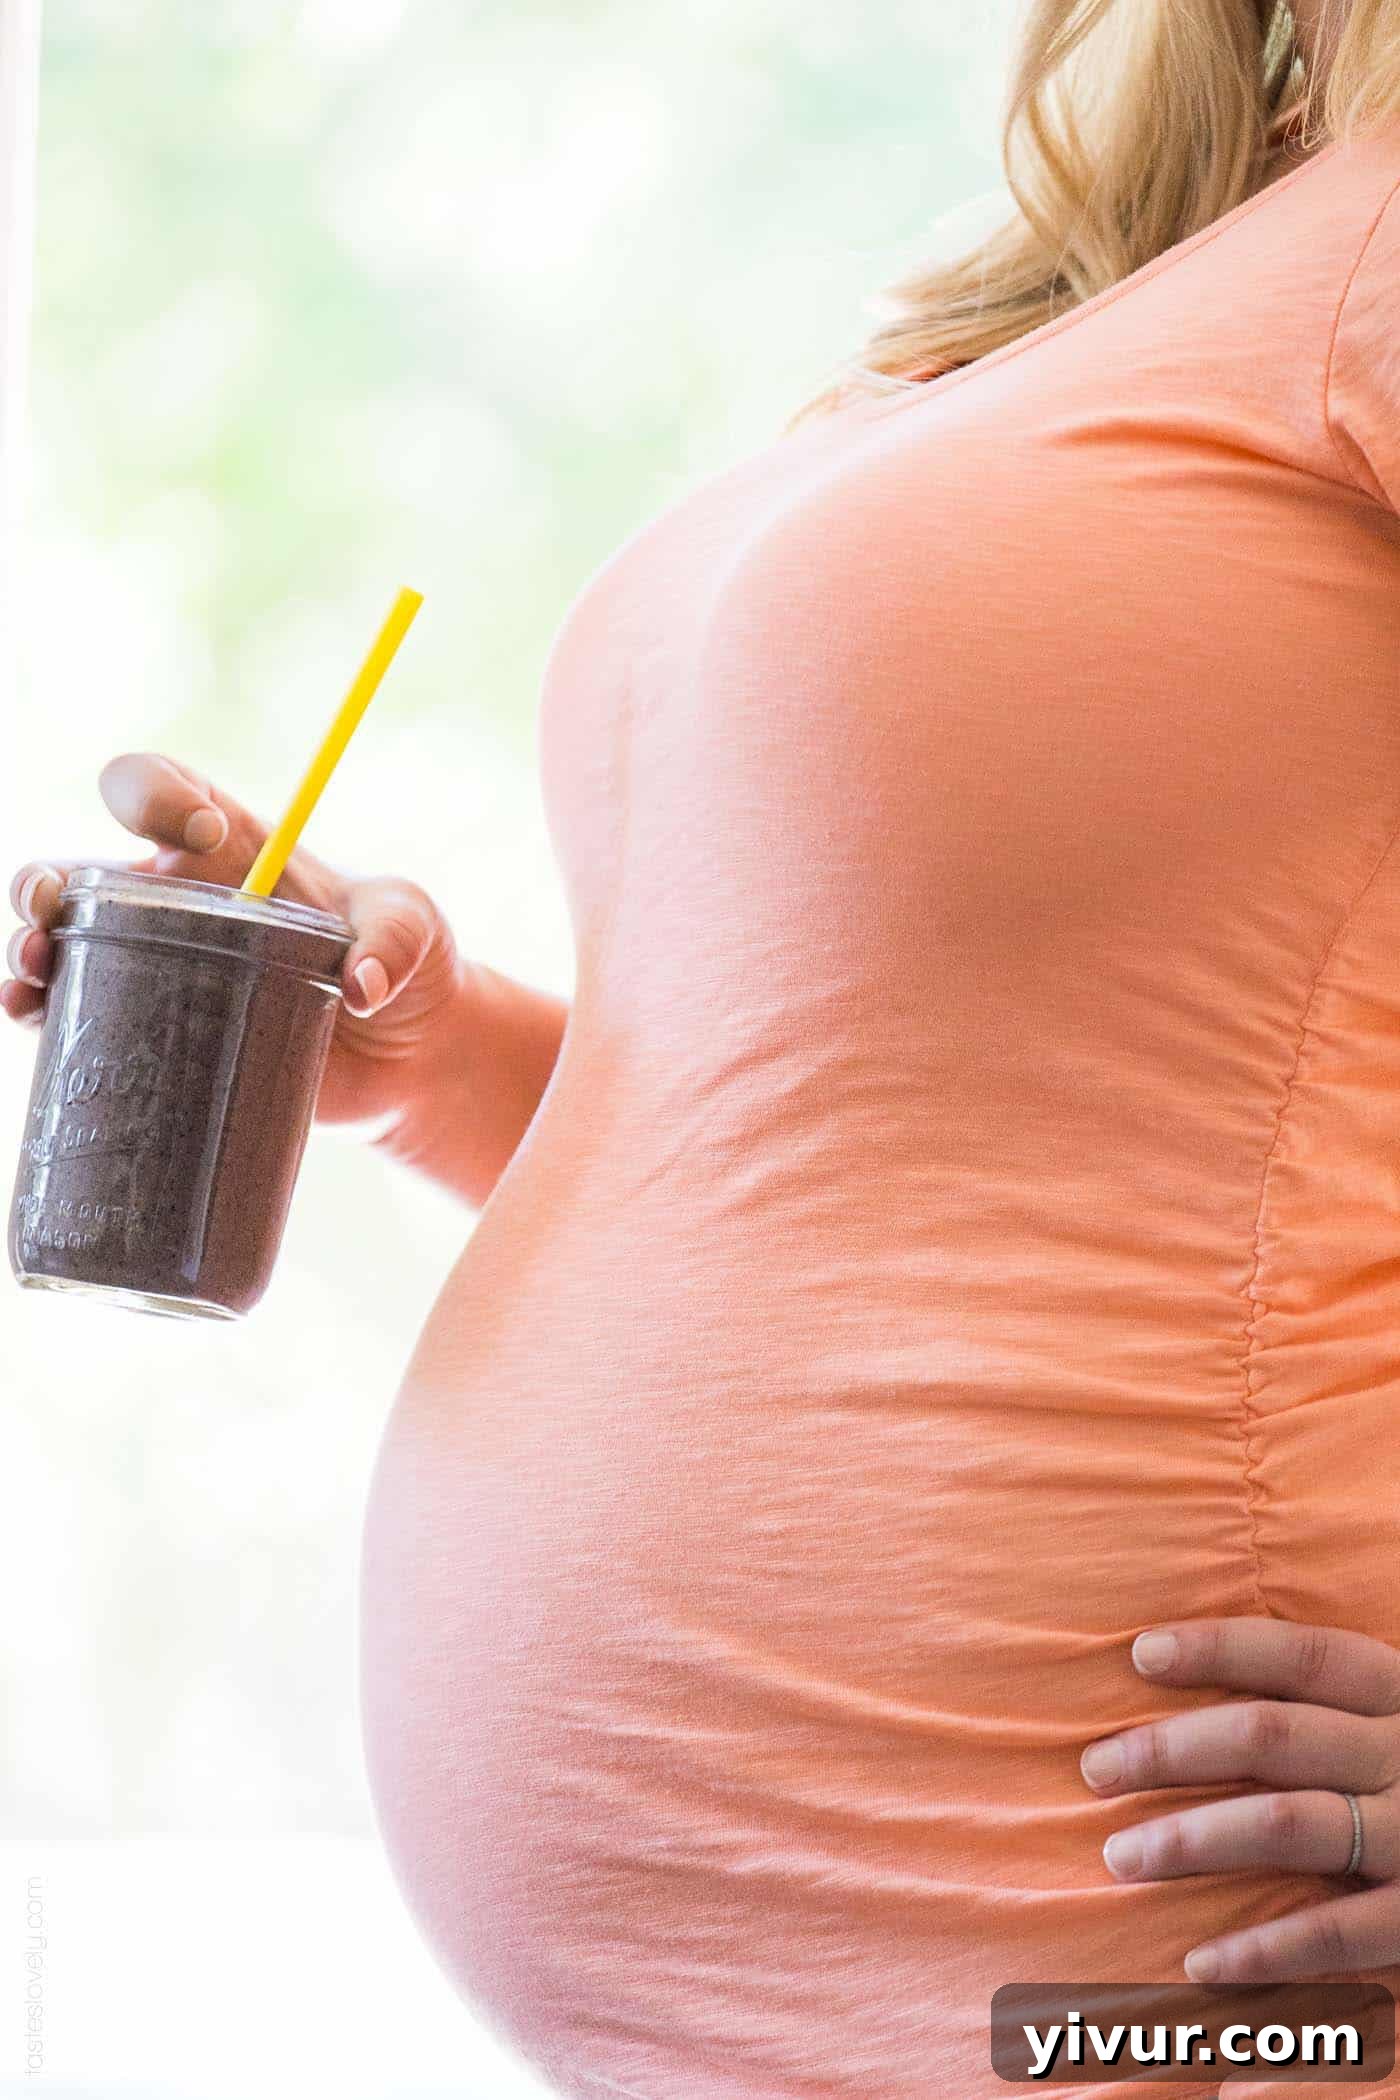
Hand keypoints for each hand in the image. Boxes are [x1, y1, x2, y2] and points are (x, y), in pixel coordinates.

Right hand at [1, 751, 464, 1129]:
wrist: (408, 1055)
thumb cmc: (407, 967)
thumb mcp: (414, 931)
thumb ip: (394, 938)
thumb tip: (360, 985)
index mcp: (232, 851)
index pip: (167, 790)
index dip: (160, 795)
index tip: (203, 833)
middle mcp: (178, 902)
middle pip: (83, 869)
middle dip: (49, 878)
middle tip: (52, 905)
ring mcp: (159, 968)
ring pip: (64, 941)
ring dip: (31, 945)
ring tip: (32, 964)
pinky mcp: (159, 1033)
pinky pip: (79, 1014)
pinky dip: (40, 1008)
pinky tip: (29, 1011)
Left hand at [1081, 1616, 1399, 1986]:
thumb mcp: (1396, 1724)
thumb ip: (1328, 1710)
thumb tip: (1199, 1681)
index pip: (1304, 1659)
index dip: (1221, 1648)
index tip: (1140, 1653)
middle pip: (1275, 1738)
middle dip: (1173, 1750)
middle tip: (1094, 1768)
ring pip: (1291, 1826)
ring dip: (1194, 1840)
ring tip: (1119, 1856)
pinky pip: (1341, 1932)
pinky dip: (1267, 1948)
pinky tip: (1201, 1959)